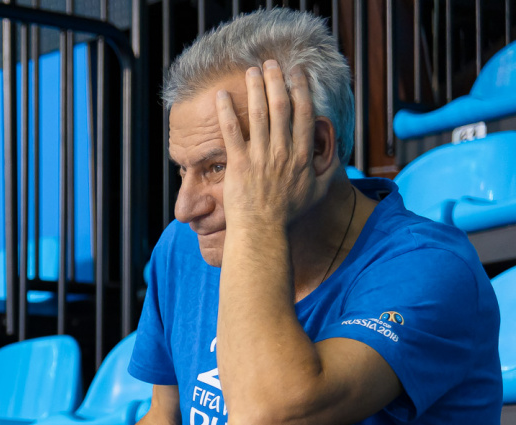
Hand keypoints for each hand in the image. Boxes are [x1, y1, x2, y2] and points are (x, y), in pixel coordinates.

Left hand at [216, 61, 324, 230]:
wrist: (262, 231)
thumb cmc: (288, 214)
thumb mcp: (318, 191)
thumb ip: (327, 169)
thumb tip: (334, 153)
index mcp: (303, 155)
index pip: (304, 113)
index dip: (301, 89)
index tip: (297, 74)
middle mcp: (283, 151)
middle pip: (282, 106)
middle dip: (277, 81)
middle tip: (272, 63)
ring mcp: (260, 157)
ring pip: (258, 114)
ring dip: (254, 88)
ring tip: (251, 70)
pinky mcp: (239, 164)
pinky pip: (231, 132)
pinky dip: (225, 112)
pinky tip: (220, 96)